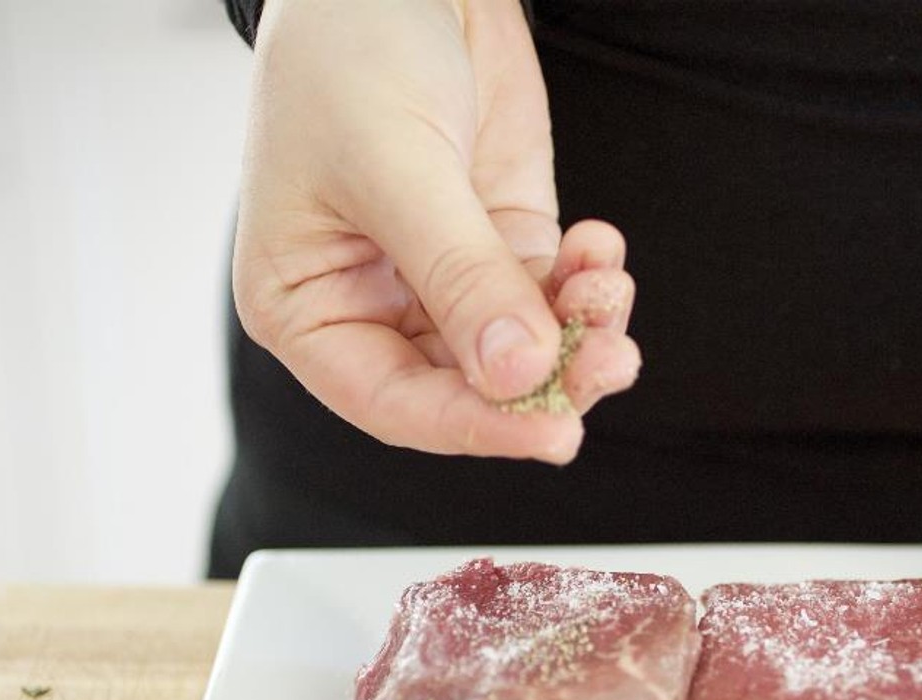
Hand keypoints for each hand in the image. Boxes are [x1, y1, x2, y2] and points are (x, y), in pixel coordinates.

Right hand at [232, 0, 639, 464]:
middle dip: (549, 379)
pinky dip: (590, 284)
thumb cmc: (351, 49)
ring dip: (581, 334)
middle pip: (472, 387)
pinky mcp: (505, 240)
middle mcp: (376, 305)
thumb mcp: (396, 164)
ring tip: (612, 293)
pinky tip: (603, 249)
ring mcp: (447, 278)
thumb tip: (518, 375)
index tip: (554, 429)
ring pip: (525, 347)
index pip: (395, 401)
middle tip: (610, 363)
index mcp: (309, 306)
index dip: (476, 425)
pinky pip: (556, 292)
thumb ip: (459, 276)